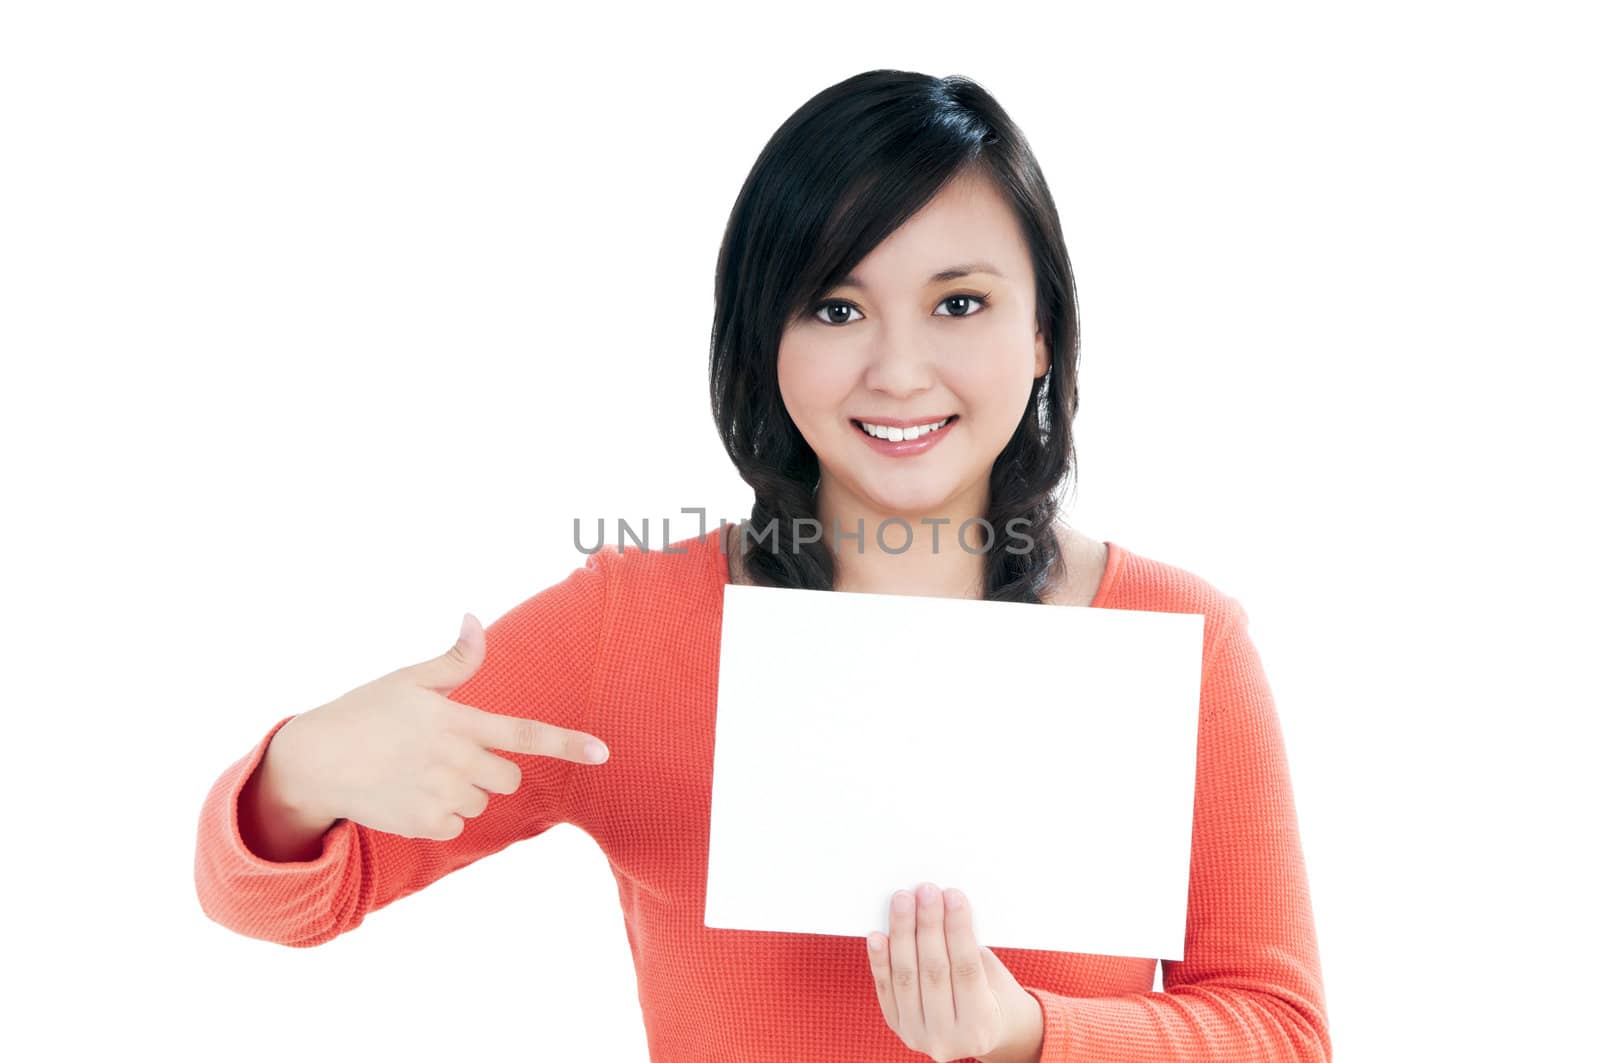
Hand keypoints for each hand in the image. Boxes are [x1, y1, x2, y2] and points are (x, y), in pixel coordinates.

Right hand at [272, 612, 611, 840]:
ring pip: (482, 802)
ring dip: (464, 790)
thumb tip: (475, 618)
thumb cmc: (364, 712)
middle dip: (491, 767)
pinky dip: (441, 813)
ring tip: (419, 771)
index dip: (567, 744)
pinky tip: (409, 794)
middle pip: (509, 777)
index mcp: (457, 722)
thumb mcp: (408, 679)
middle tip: (449, 752)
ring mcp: (440, 796)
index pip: (525, 735)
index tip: (603, 753)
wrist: (313, 763)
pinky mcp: (424, 824)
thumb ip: (455, 660)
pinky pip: (457, 824)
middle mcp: (455, 762)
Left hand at [867, 882, 1043, 1062]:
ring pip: (906, 976)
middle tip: (926, 891)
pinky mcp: (897, 1026)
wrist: (979, 1034)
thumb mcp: (994, 977)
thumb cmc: (992, 996)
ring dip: (902, 932)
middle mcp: (947, 1037)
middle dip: (929, 925)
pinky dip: (879, 959)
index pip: (967, 969)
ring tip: (903, 900)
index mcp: (981, 1026)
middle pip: (934, 971)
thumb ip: (969, 948)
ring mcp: (918, 1035)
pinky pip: (885, 988)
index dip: (958, 930)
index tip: (953, 896)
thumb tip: (943, 906)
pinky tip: (877, 935)